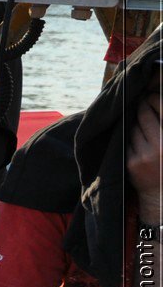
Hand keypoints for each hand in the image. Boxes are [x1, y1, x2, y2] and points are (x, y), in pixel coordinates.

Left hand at [129, 93, 162, 225]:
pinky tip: (134, 135)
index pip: (161, 109)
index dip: (153, 98)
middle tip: (141, 100)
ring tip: (138, 117)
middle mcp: (160, 146)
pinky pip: (127, 141)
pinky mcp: (130, 162)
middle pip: (145, 116)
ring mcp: (143, 154)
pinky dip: (129, 136)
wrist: (159, 191)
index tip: (149, 94)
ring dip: (134, 121)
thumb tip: (152, 98)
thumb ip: (162, 124)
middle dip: (142, 106)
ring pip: (134, 127)